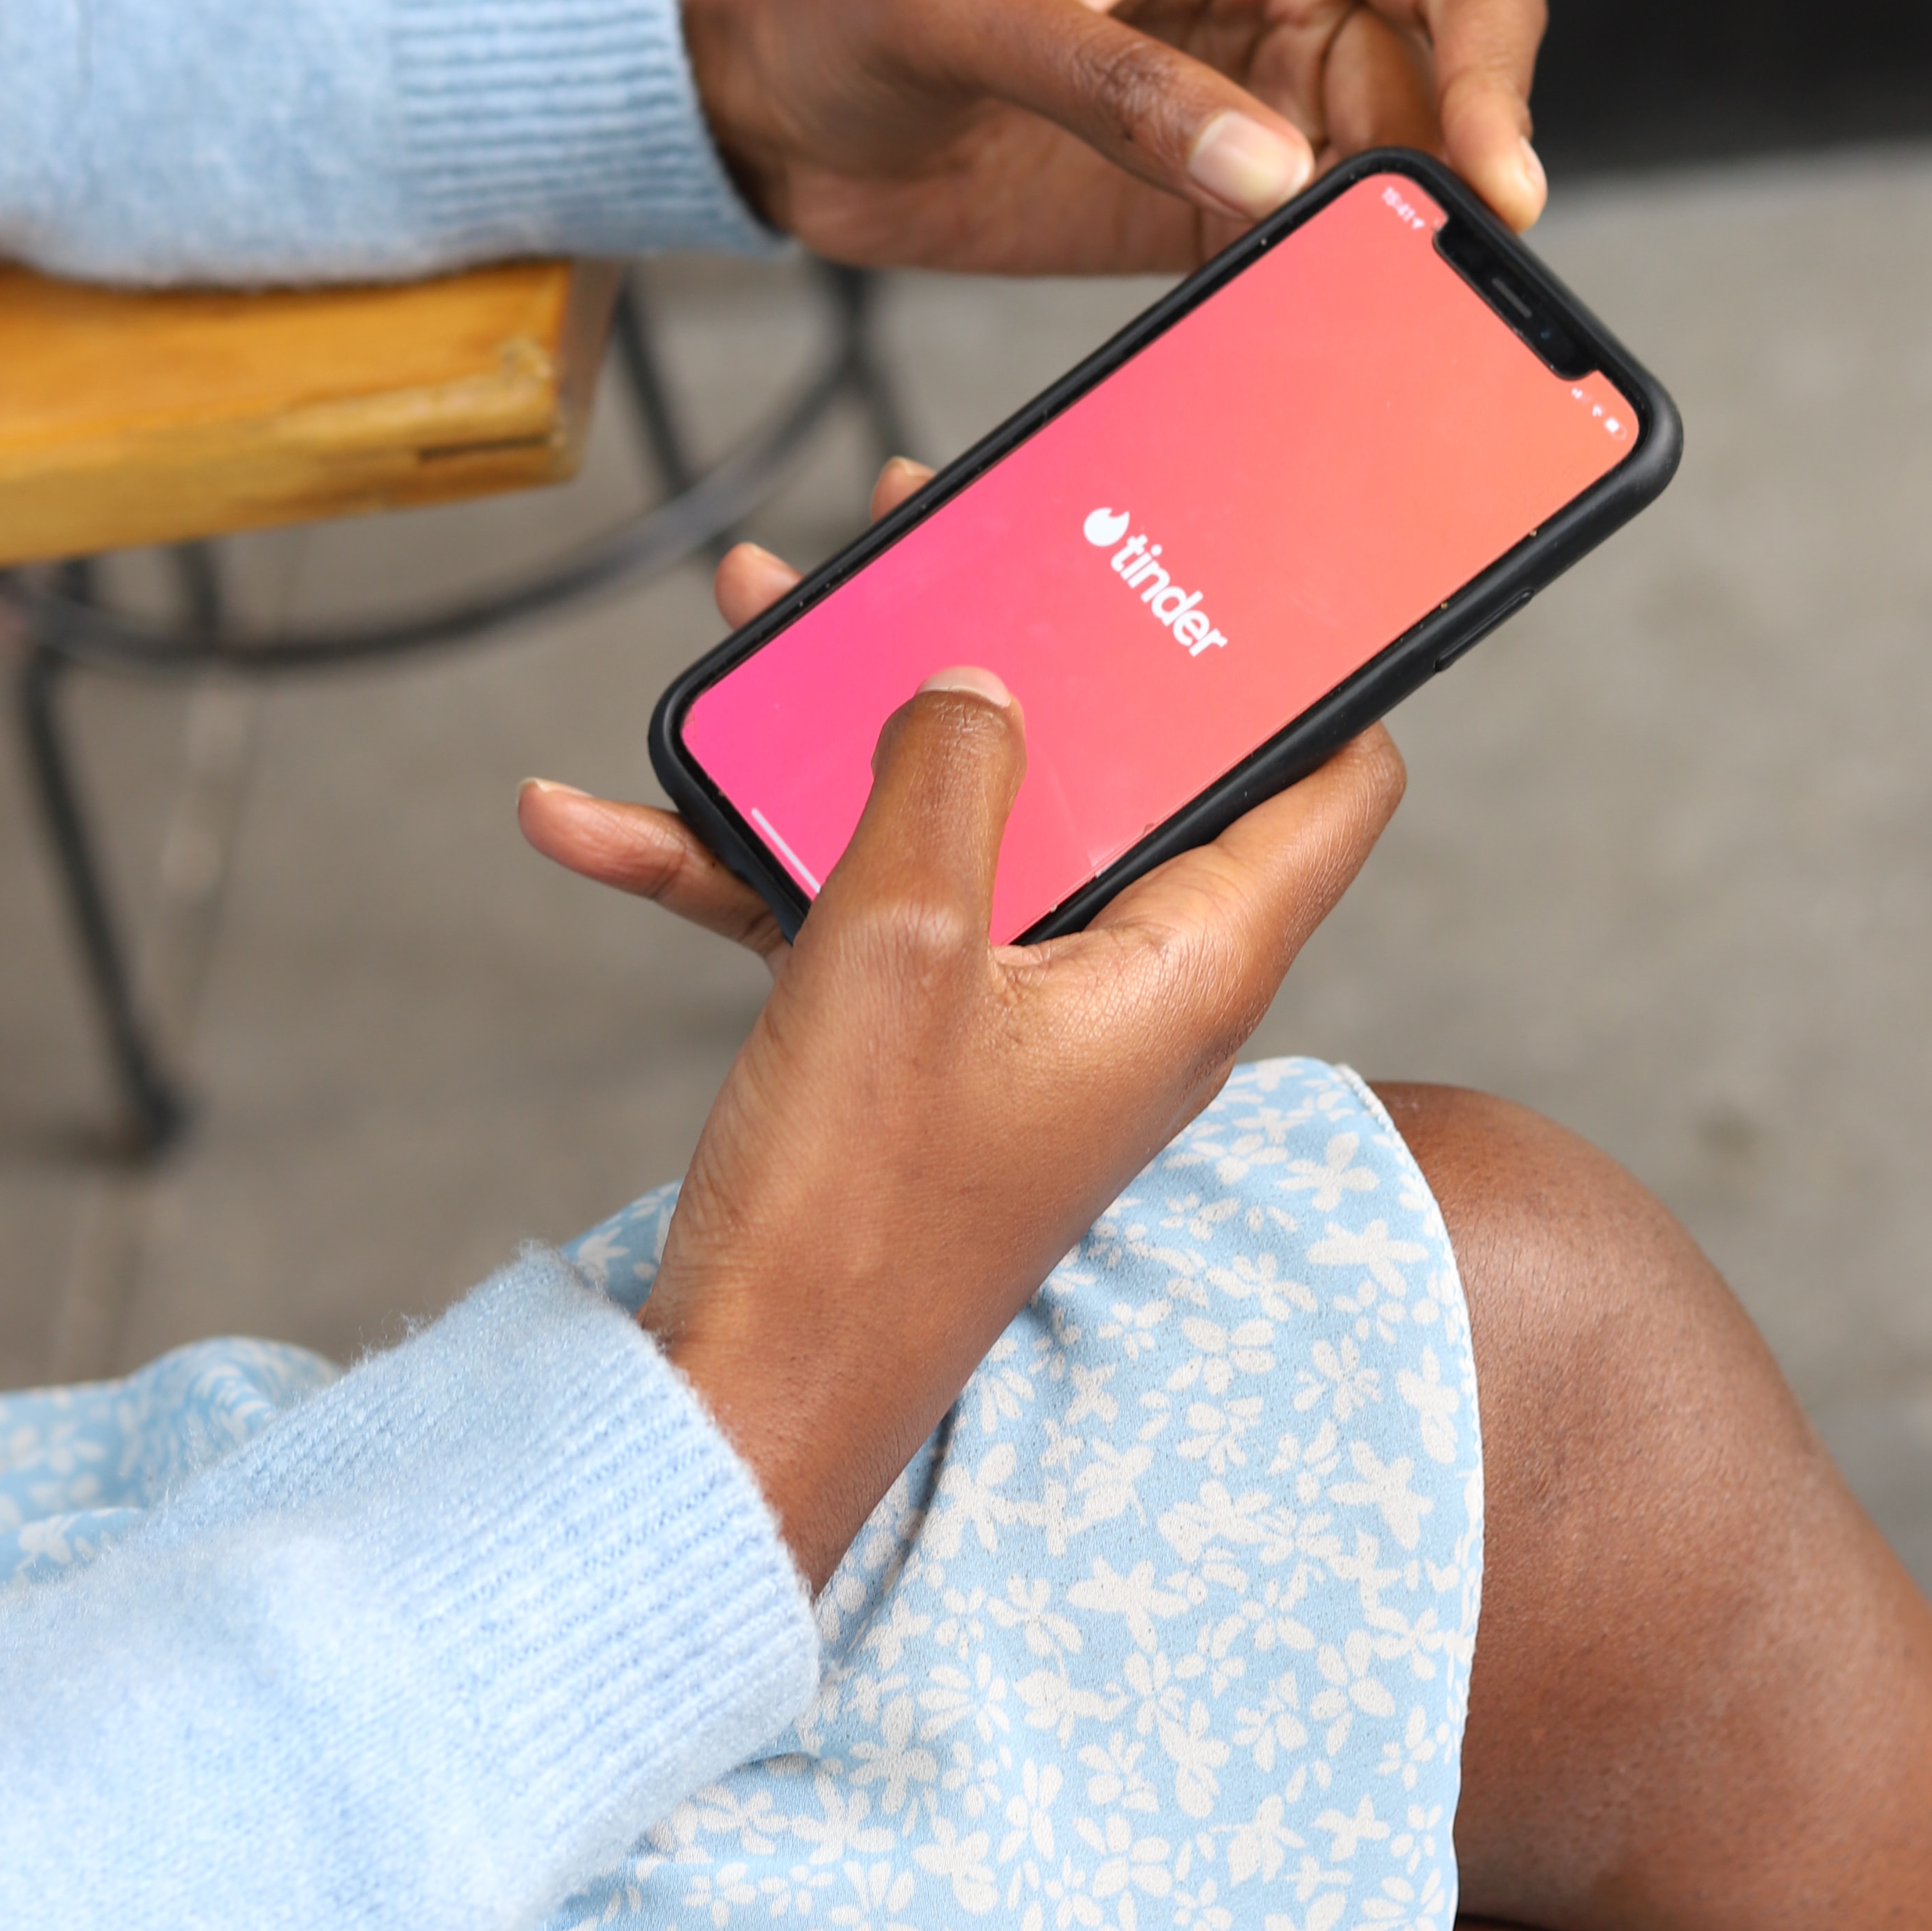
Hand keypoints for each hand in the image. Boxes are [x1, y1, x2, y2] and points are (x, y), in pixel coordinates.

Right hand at [519, 466, 1403, 1581]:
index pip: (1331, 787)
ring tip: (765, 613)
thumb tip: (978, 676)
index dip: (1310, 668)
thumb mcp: (895, 946)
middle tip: (943, 531)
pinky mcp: (917, 1051)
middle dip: (1016, 645)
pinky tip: (600, 816)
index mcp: (1187, 969)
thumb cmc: (853, 1215)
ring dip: (849, 727)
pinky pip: (850, 911)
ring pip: (962, 820)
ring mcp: (1017, 1019)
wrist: (742, 1400)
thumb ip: (945, 776)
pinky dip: (742, 861)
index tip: (1256, 565)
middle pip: (1113, 768)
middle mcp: (1125, 987)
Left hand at [680, 0, 1546, 274]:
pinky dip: (1316, 310)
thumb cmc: (849, 2)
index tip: (1487, 186)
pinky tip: (1298, 351)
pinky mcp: (1210, 215)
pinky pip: (1306, 266)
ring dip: (1386, 266)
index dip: (1495, 79)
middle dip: (1443, 195)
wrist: (766, 105)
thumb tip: (1272, 167)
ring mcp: (1260, 116)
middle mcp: (1292, 3)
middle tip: (1426, 293)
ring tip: (1361, 333)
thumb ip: (1114, 82)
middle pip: (1445, 106)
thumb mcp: (962, 12)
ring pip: (1389, 199)